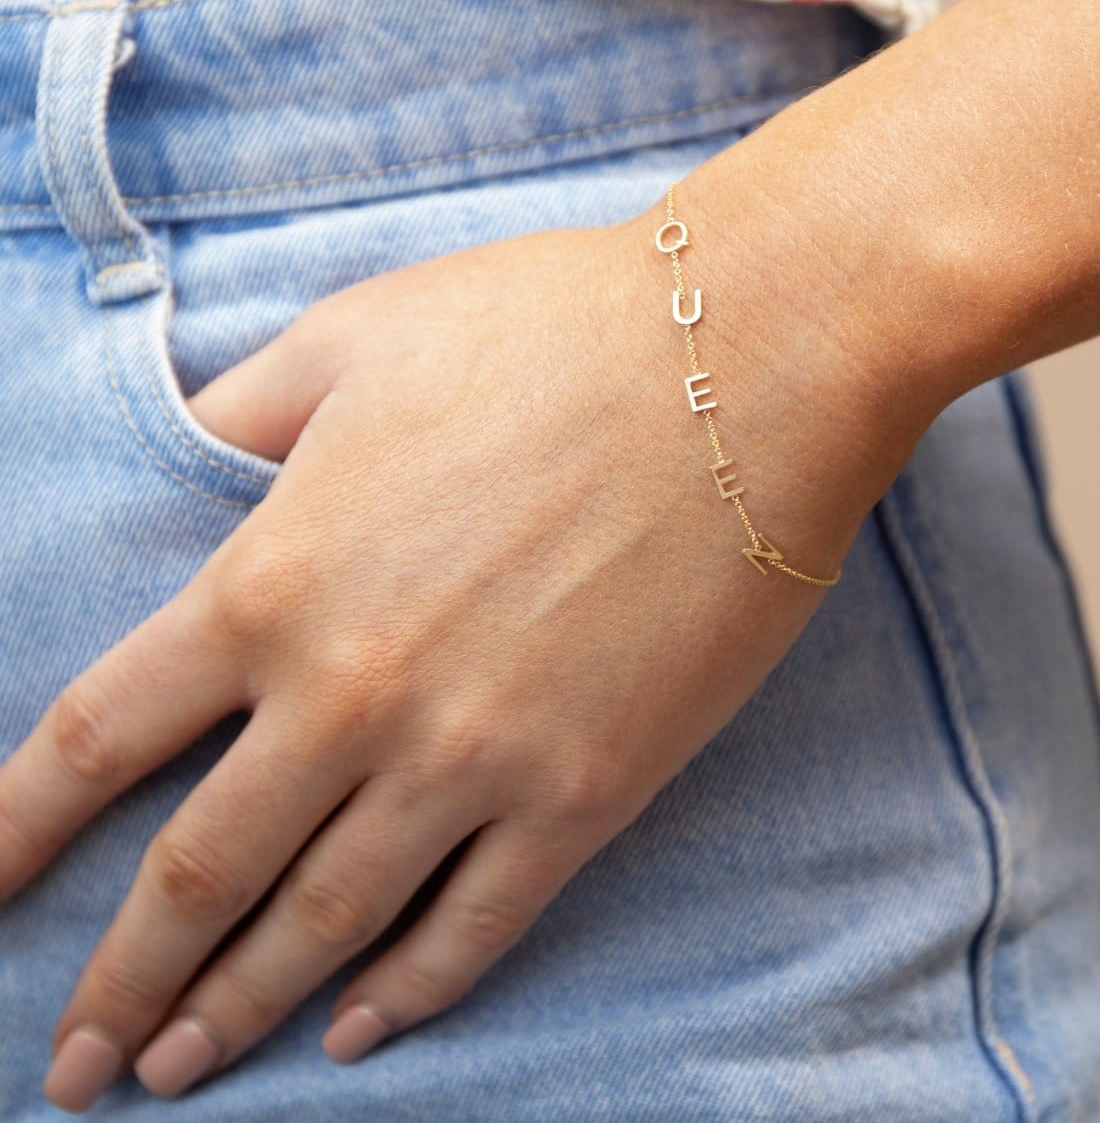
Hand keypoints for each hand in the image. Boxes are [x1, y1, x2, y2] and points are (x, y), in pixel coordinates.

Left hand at [0, 193, 912, 1111]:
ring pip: (324, 924)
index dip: (15, 831)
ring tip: (181, 1066)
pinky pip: (475, 925)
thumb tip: (183, 458)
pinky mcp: (588, 792)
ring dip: (238, 1008)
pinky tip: (354, 1030)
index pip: (96, 738)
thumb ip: (241, 415)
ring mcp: (475, 758)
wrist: (743, 368)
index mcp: (276, 578)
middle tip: (77, 1059)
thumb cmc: (549, 333)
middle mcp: (354, 694)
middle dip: (119, 978)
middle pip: (196, 873)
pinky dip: (406, 994)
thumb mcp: (355, 341)